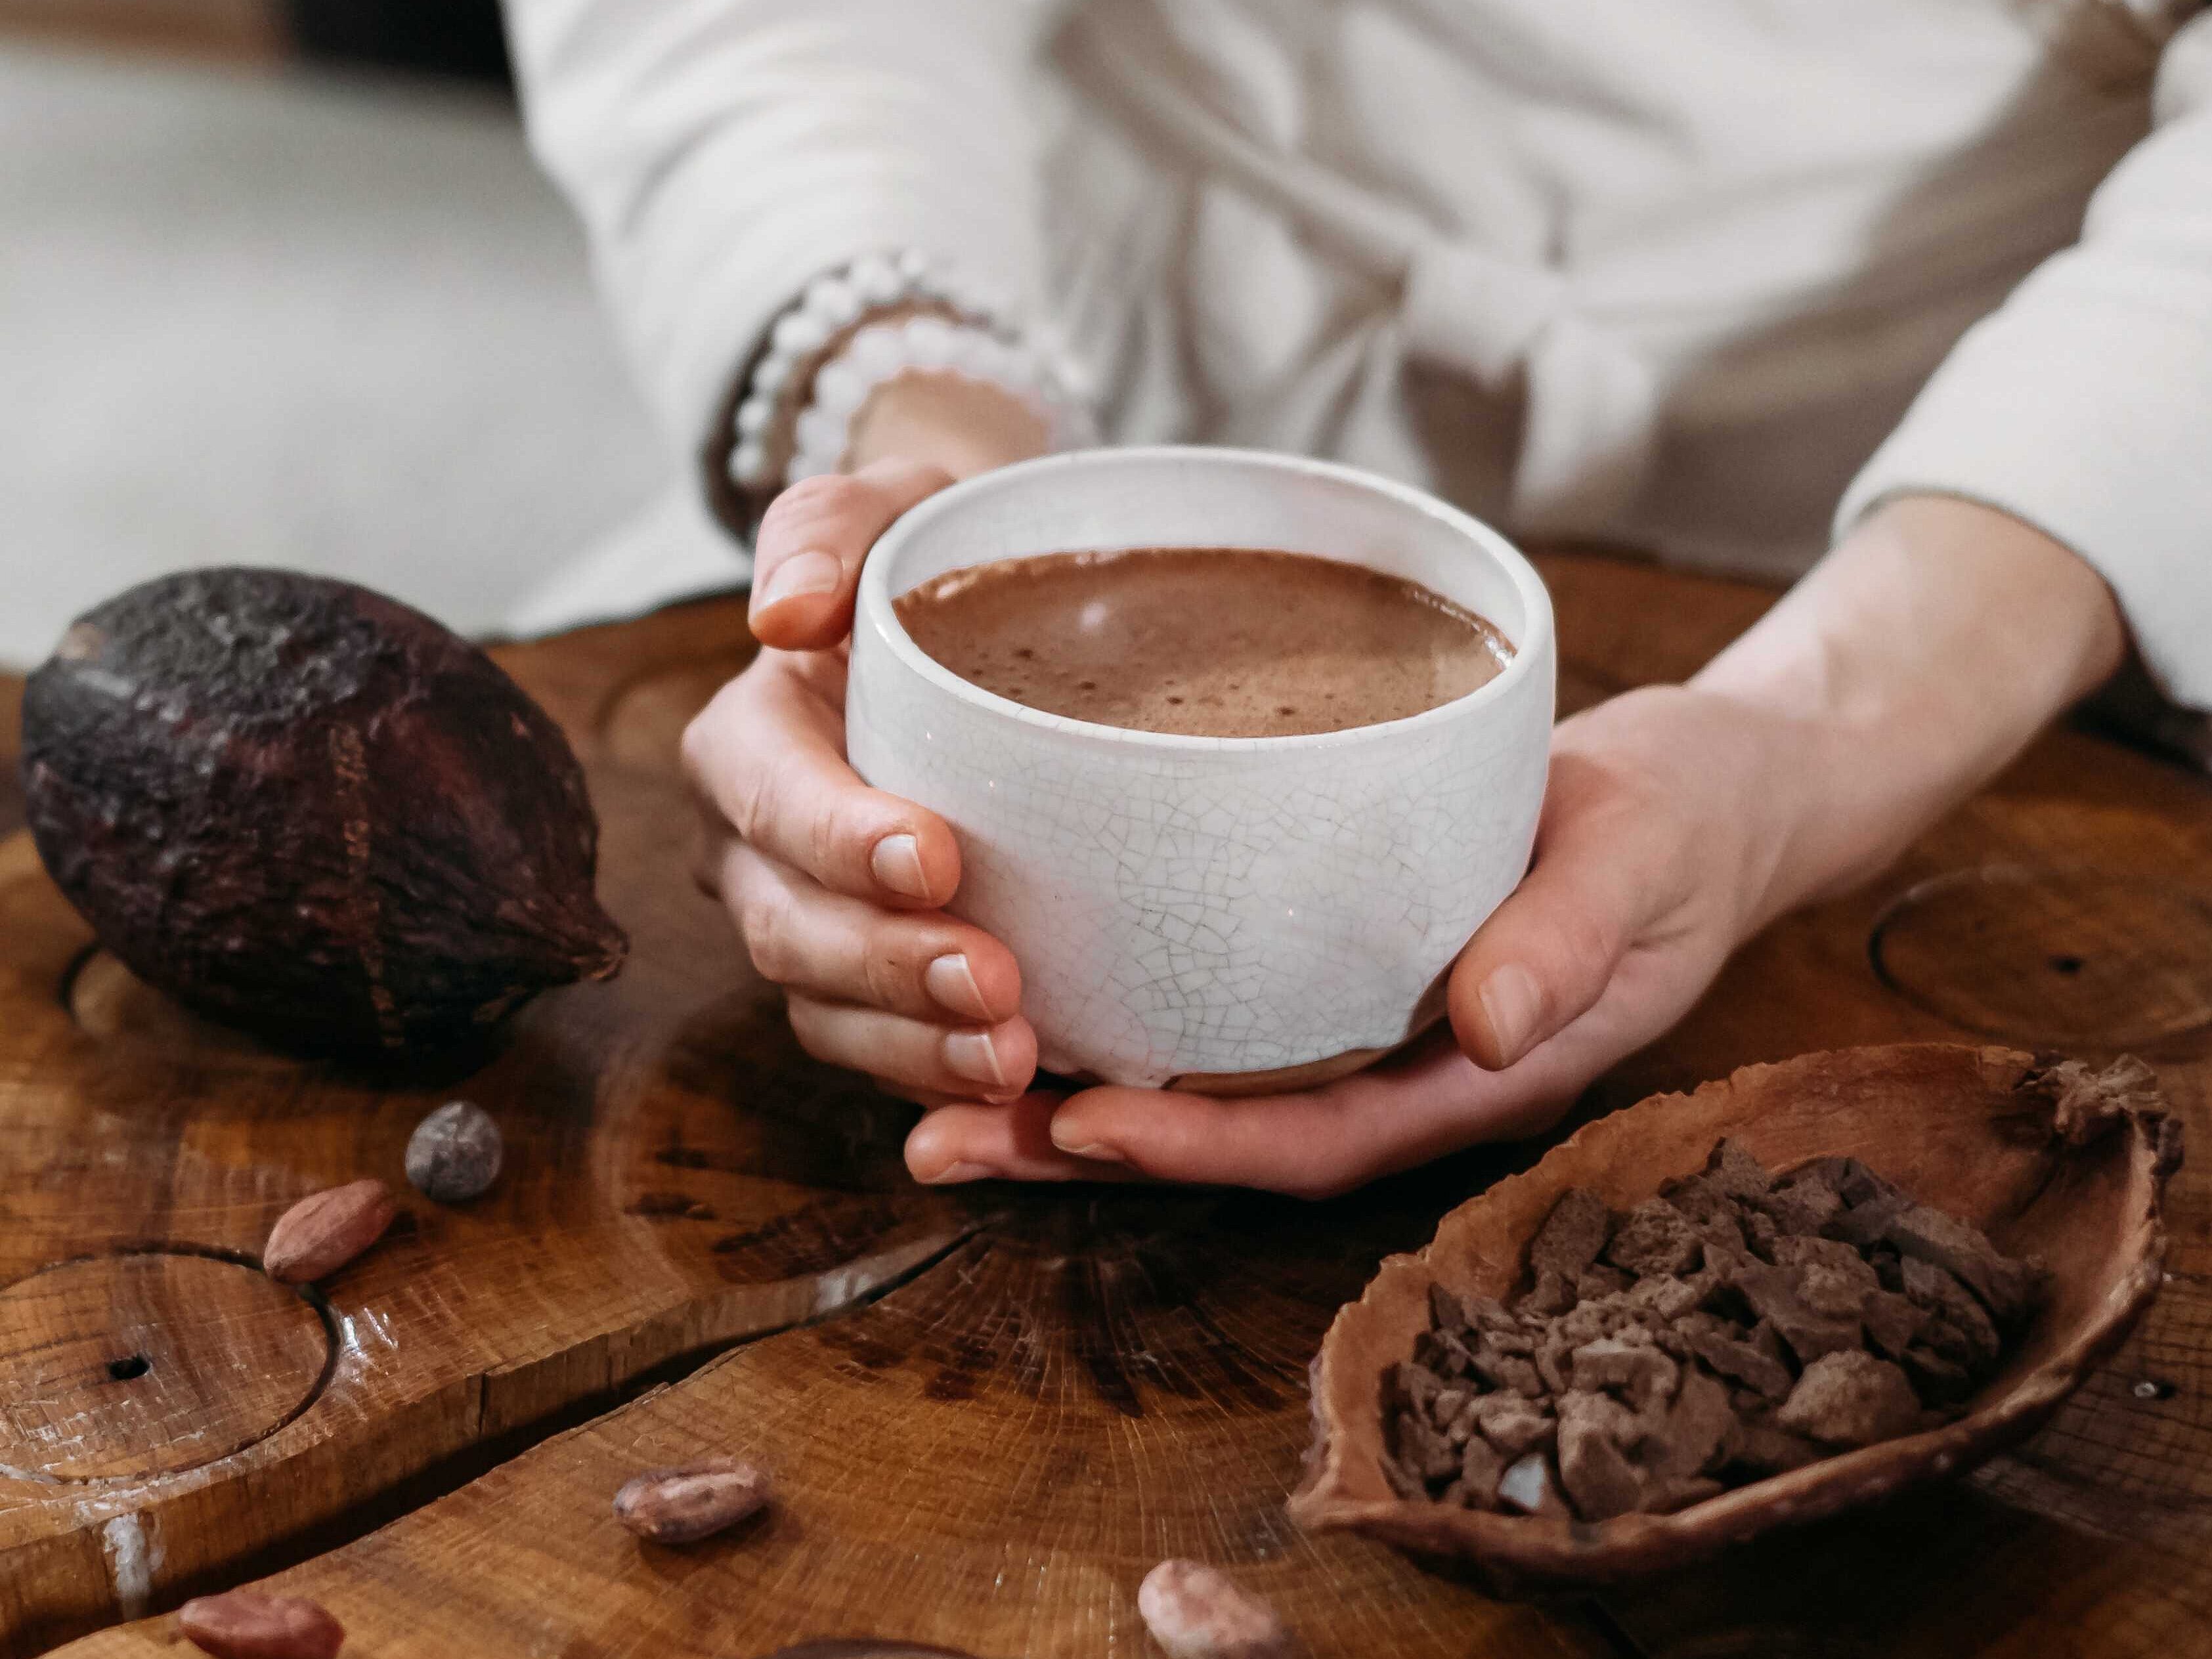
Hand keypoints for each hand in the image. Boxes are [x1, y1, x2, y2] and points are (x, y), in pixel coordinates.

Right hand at [685, 374, 1050, 1116]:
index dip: (838, 839)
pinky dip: (939, 1084)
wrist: (980, 626)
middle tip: (994, 986)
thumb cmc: (932, 562)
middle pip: (790, 930)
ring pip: (828, 1012)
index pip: (770, 798)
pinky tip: (1021, 1099)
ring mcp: (810, 926)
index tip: (937, 857)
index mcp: (749, 743)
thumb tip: (786, 612)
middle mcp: (759, 850)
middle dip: (885, 968)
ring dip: (915, 1048)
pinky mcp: (872, 984)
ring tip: (1015, 1059)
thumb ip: (827, 530)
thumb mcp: (886, 507)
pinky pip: (883, 1052)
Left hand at [907, 685, 1784, 1194]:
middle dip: (1086, 1149)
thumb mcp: (1642, 866)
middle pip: (1229, 1134)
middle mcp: (1402, 1068)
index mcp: (1475, 1076)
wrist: (1710, 787)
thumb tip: (1484, 1029)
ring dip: (1072, 1093)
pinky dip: (1126, 1010)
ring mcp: (1368, 1021)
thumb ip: (1570, 942)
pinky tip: (1026, 984)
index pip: (1321, 1139)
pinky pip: (1220, 1007)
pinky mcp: (1339, 957)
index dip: (1204, 1147)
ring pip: (1206, 1080)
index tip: (1083, 1126)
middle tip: (940, 1141)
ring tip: (934, 1090)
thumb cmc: (1685, 824)